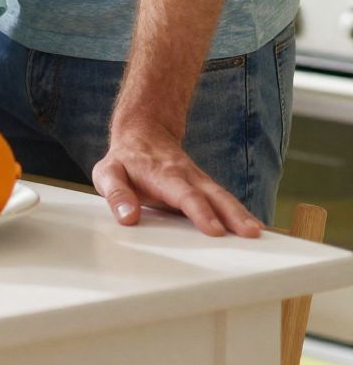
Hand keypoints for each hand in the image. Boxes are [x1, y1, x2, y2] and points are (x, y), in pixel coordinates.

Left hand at [92, 119, 262, 238]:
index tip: (215, 229)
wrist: (143, 131)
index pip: (185, 195)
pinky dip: (239, 213)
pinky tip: (252, 227)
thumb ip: (116, 194)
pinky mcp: (204, 187)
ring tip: (257, 233)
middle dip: (233, 215)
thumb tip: (127, 216)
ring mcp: (199, 181)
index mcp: (163, 175)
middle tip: (251, 233)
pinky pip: (223, 200)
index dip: (200, 212)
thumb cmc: (125, 159)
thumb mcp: (108, 173)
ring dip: (242, 215)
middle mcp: (187, 177)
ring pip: (224, 197)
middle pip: (214, 196)